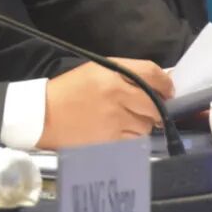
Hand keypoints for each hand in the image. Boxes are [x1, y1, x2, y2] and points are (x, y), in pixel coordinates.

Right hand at [37, 58, 174, 149]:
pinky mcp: (111, 140)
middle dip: (155, 107)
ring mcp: (115, 119)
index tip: (168, 90)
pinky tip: (116, 131)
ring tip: (123, 120)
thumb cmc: (70, 90)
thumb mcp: (96, 70)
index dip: (166, 83)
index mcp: (112, 73)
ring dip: (141, 123)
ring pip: (147, 125)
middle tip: (146, 109)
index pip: (153, 73)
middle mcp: (117, 95)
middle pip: (156, 103)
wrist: (43, 115)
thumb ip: (127, 74)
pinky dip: (131, 137)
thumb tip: (160, 83)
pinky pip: (135, 140)